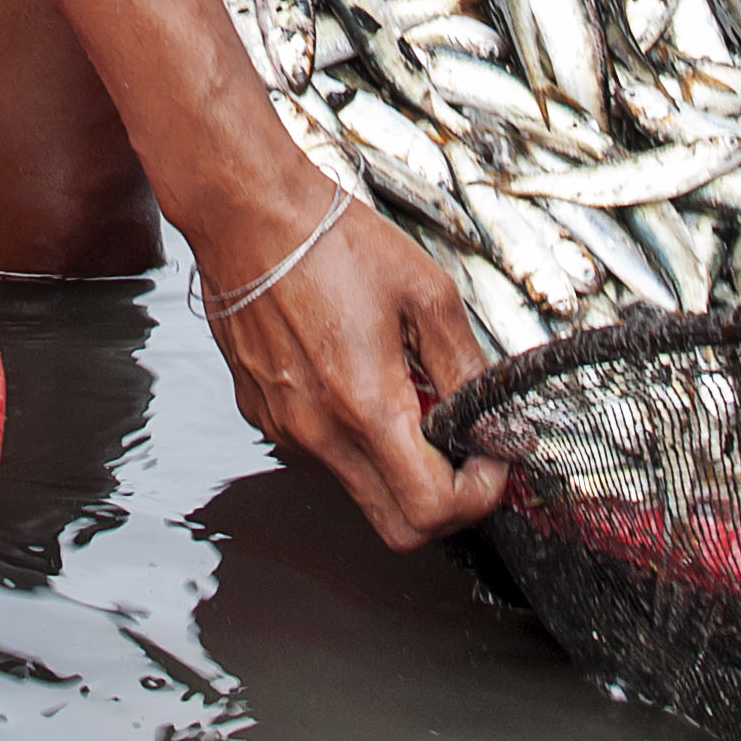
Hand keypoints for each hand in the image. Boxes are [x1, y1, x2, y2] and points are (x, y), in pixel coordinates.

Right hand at [202, 192, 507, 547]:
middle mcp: (320, 432)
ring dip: (396, 463)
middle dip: (442, 503)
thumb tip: (493, 414)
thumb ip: (465, 364)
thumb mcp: (426, 291)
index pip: (431, 509)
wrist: (247, 213)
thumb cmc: (329, 241)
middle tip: (462, 452)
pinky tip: (359, 377)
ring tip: (406, 394)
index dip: (479, 496)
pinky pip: (322, 452)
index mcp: (366, 404)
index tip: (491, 461)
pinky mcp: (263, 414)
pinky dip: (354, 436)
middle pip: (396, 527)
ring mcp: (285, 428)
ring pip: (359, 487)